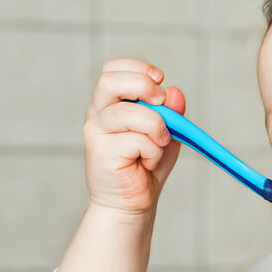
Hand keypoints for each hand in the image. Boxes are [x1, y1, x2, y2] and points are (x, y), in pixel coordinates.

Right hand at [81, 58, 186, 215]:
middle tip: (160, 102)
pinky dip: (153, 152)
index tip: (160, 78)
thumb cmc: (146, 166)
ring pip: (128, 113)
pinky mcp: (100, 152)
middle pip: (110, 81)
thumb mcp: (167, 134)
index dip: (137, 68)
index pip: (113, 70)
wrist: (131, 203)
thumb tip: (175, 92)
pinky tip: (148, 163)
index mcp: (110, 102)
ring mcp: (96, 132)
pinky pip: (136, 141)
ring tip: (160, 144)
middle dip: (142, 85)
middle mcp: (98, 113)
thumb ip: (172, 113)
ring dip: (155, 127)